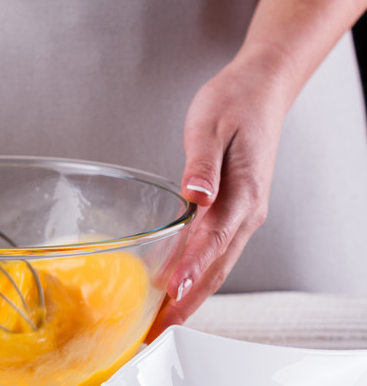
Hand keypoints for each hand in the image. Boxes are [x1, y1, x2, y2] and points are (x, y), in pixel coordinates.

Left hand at [146, 51, 293, 340]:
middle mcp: (247, 211)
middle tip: (159, 329)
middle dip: (188, 301)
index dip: (193, 269)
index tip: (171, 294)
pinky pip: (218, 252)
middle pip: (218, 267)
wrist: (260, 91)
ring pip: (219, 265)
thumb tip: (195, 195)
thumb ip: (202, 164)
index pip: (215, 240)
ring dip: (193, 295)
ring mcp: (244, 214)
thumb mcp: (210, 126)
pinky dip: (199, 275)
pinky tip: (180, 286)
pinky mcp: (235, 211)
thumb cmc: (233, 104)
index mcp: (242, 193)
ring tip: (165, 321)